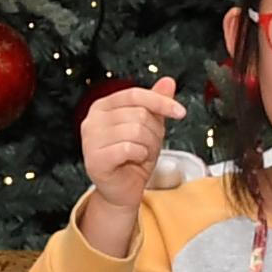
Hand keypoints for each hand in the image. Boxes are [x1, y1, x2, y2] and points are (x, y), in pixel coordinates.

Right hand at [75, 75, 186, 257]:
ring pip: (136, 130)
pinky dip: (139, 155)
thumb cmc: (132, 158)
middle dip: (154, 132)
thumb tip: (168, 82)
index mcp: (103, 107)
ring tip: (141, 154)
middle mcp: (93, 120)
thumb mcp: (149, 127)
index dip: (160, 101)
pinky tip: (134, 161)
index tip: (180, 112)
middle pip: (138, 113)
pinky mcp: (94, 159)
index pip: (135, 94)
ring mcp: (90, 140)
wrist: (122, 190)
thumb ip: (155, 104)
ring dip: (148, 145)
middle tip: (149, 146)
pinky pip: (128, 148)